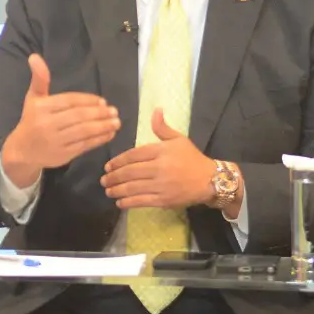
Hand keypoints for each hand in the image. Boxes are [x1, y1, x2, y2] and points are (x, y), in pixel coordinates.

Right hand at [1, 54, 120, 186]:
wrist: (22, 151)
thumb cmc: (31, 120)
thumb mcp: (33, 98)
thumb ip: (39, 78)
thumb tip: (35, 56)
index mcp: (41, 107)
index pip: (69, 101)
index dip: (88, 100)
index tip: (103, 101)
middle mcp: (48, 124)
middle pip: (79, 116)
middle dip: (99, 113)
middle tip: (114, 111)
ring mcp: (56, 141)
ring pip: (84, 131)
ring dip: (103, 126)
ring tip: (116, 122)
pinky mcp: (63, 155)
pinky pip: (84, 145)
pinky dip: (99, 139)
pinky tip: (109, 134)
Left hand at [100, 108, 215, 209]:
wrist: (210, 180)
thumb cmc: (192, 158)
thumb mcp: (179, 139)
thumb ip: (162, 128)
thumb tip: (155, 110)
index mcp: (161, 151)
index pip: (133, 155)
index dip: (118, 161)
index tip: (108, 166)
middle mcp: (159, 168)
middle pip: (130, 172)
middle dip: (113, 177)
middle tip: (103, 180)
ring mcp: (161, 185)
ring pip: (132, 188)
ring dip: (117, 190)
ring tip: (108, 191)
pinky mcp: (163, 200)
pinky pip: (141, 201)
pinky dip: (128, 202)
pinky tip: (119, 202)